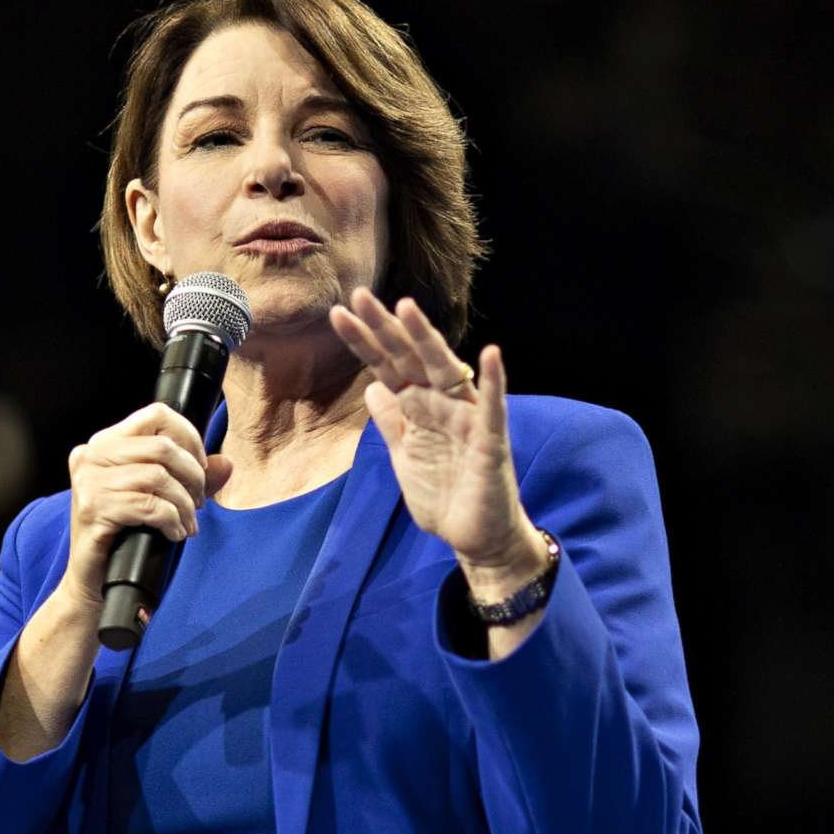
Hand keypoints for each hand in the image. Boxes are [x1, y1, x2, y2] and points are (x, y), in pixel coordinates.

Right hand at [55, 401, 233, 613]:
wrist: (92, 580)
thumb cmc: (125, 536)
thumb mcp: (160, 498)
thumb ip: (191, 478)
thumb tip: (226, 464)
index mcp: (106, 443)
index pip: (157, 414)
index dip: (190, 437)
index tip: (201, 467)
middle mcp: (92, 455)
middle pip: (163, 447)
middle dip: (193, 477)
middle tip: (198, 504)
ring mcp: (89, 481)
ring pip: (159, 476)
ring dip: (184, 505)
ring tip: (187, 523)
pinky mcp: (93, 509)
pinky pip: (149, 506)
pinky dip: (171, 521)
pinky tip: (174, 533)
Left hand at [328, 288, 543, 585]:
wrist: (475, 538)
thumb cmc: (445, 497)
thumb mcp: (405, 457)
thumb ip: (392, 423)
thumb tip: (373, 388)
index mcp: (419, 407)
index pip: (387, 367)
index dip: (364, 342)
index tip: (338, 313)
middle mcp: (442, 404)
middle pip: (409, 359)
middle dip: (385, 329)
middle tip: (359, 295)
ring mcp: (467, 419)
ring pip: (444, 371)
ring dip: (426, 339)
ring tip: (406, 307)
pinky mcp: (490, 442)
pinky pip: (493, 408)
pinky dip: (495, 382)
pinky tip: (491, 354)